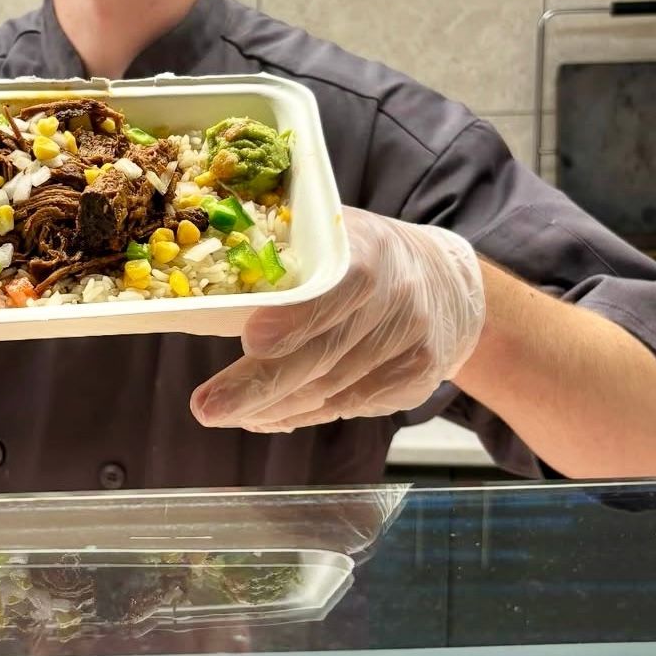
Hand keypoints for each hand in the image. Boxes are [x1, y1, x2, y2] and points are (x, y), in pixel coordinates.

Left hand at [190, 206, 484, 431]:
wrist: (447, 284)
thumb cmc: (367, 257)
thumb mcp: (333, 238)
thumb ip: (286, 260)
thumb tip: (209, 297)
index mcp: (370, 250)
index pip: (333, 288)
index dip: (294, 319)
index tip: (251, 340)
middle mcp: (397, 297)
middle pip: (324, 353)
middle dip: (259, 385)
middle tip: (207, 407)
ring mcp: (410, 343)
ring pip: (329, 389)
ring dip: (271, 406)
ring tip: (224, 411)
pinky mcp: (415, 381)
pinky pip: (347, 406)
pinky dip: (300, 414)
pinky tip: (266, 417)